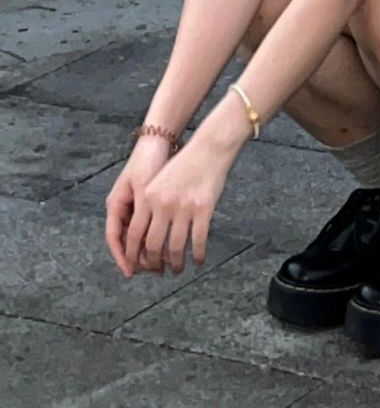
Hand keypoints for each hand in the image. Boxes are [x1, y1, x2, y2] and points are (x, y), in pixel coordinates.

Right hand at [104, 135, 175, 277]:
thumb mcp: (144, 190)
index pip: (114, 239)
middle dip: (139, 258)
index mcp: (115, 205)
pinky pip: (149, 226)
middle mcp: (122, 208)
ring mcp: (134, 205)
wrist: (159, 141)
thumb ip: (143, 214)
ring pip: (139, 235)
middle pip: (127, 240)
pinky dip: (157, 236)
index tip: (131, 272)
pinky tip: (170, 245)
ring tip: (164, 262)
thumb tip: (147, 243)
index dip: (122, 257)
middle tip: (154, 270)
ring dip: (149, 249)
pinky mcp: (147, 203)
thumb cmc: (149, 162)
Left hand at [119, 131, 234, 275]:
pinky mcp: (203, 209)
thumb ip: (151, 204)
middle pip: (153, 245)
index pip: (134, 233)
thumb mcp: (160, 181)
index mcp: (149, 196)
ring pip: (176, 247)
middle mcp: (163, 204)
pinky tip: (199, 260)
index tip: (135, 266)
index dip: (132, 254)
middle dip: (155, 263)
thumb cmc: (185, 164)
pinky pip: (199, 241)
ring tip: (178, 268)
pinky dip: (198, 254)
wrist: (209, 148)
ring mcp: (184, 207)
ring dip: (177, 263)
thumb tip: (146, 236)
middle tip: (159, 270)